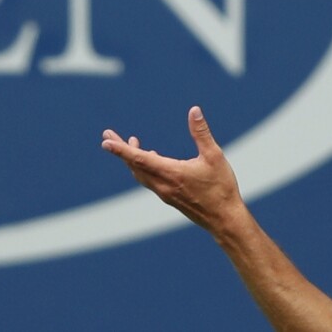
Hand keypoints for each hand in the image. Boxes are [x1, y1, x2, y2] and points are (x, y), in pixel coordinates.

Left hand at [101, 106, 245, 235]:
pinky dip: (142, 167)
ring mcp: (164, 193)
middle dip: (120, 150)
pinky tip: (150, 157)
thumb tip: (194, 110)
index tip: (105, 142)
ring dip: (131, 158)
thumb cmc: (222, 188)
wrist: (226, 220)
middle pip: (134, 165)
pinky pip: (148, 180)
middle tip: (107, 135)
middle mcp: (163, 185)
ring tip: (129, 142)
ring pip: (140, 174)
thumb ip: (201, 133)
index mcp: (171, 173)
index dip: (121, 149)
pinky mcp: (169, 198)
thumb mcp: (214, 156)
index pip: (139, 159)